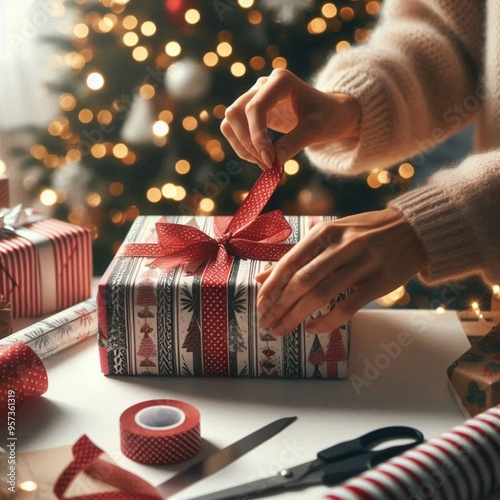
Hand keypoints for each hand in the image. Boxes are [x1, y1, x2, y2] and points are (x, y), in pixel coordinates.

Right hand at [221, 69, 360, 169]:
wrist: (332, 113)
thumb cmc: (329, 116)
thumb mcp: (317, 129)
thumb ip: (295, 142)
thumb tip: (273, 162)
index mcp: (281, 81)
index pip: (255, 108)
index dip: (257, 136)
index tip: (270, 161)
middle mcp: (263, 85)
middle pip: (236, 113)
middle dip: (249, 143)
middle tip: (268, 165)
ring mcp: (255, 97)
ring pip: (230, 122)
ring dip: (242, 146)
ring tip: (264, 164)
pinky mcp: (252, 113)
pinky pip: (234, 129)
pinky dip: (243, 147)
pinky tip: (260, 158)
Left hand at [255, 208, 428, 334]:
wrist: (413, 229)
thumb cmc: (363, 234)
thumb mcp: (329, 237)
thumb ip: (297, 257)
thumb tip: (262, 277)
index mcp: (325, 232)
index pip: (290, 262)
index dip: (272, 286)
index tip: (259, 305)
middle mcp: (342, 246)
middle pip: (302, 282)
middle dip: (279, 306)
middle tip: (265, 323)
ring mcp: (363, 263)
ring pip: (321, 295)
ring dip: (296, 316)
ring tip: (281, 329)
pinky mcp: (380, 281)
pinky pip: (348, 307)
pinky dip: (327, 321)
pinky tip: (312, 328)